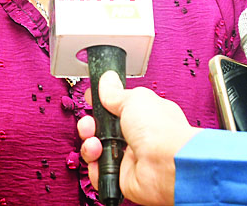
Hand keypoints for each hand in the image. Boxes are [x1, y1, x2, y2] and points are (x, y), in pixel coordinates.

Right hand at [78, 71, 199, 205]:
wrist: (167, 165)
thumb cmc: (160, 130)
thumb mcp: (134, 99)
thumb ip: (116, 92)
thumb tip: (107, 79)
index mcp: (144, 114)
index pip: (116, 107)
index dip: (102, 104)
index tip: (91, 100)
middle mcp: (137, 136)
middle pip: (103, 129)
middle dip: (90, 124)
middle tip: (89, 124)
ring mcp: (130, 158)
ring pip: (98, 150)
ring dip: (90, 143)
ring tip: (94, 142)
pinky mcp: (123, 178)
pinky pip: (100, 173)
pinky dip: (95, 166)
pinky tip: (98, 157)